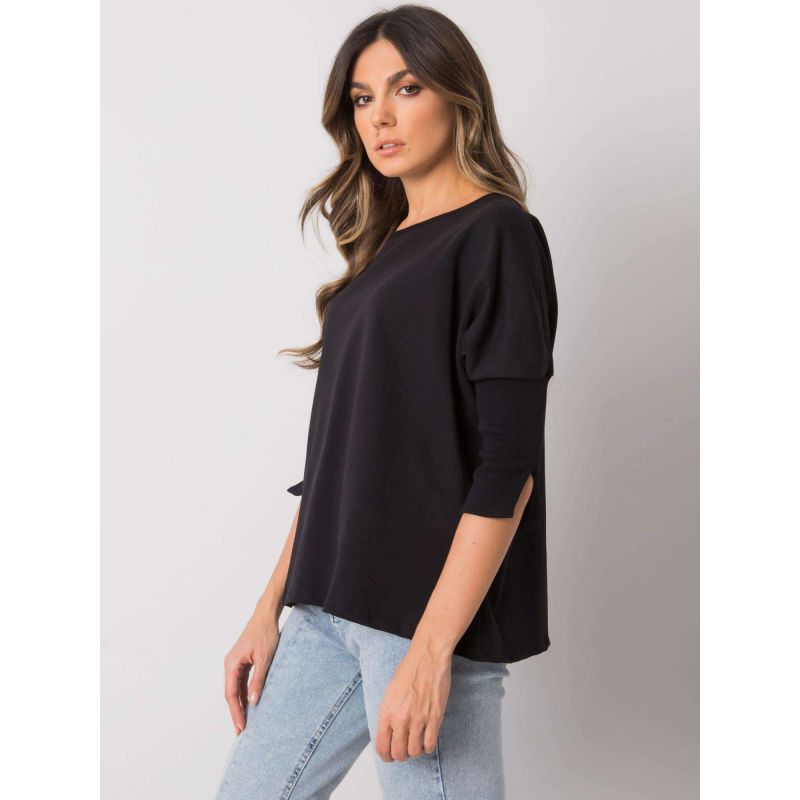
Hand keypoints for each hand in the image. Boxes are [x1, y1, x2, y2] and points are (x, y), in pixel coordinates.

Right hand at [223, 611, 279, 734]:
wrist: (266, 616)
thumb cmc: (265, 633)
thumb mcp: (264, 658)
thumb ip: (258, 680)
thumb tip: (253, 702)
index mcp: (231, 664)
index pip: (231, 694)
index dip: (236, 712)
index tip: (241, 726)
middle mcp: (230, 664)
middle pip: (231, 694)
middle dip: (236, 712)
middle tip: (241, 731)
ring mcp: (236, 663)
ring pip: (236, 689)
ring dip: (240, 704)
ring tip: (245, 722)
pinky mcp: (243, 662)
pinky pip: (241, 682)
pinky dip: (244, 694)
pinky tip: (249, 705)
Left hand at [374, 644, 452, 761]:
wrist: (427, 658)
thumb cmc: (408, 671)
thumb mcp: (389, 693)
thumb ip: (388, 715)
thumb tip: (389, 733)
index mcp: (386, 712)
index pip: (381, 747)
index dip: (385, 755)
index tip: (389, 755)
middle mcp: (400, 719)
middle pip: (398, 753)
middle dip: (400, 755)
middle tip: (404, 750)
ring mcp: (418, 720)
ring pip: (414, 752)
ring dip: (415, 751)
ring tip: (416, 743)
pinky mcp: (434, 718)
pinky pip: (430, 745)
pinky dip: (428, 747)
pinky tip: (427, 739)